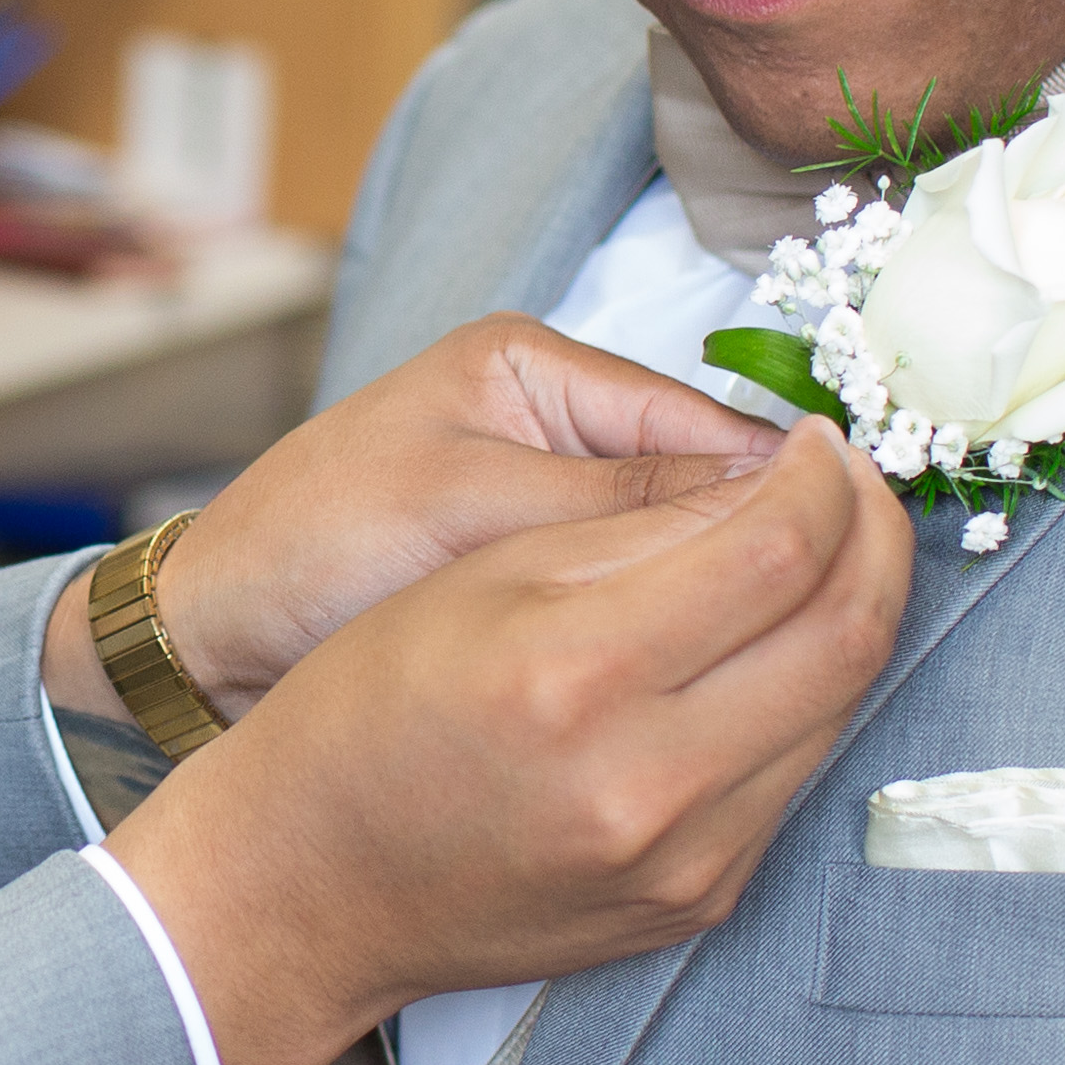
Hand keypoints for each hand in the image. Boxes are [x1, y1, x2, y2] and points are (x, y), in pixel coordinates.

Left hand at [38, 315, 777, 722]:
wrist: (204, 643)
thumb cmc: (313, 549)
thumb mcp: (464, 514)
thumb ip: (613, 505)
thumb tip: (773, 504)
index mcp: (538, 370)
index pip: (707, 429)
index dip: (784, 499)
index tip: (859, 558)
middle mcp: (557, 426)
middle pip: (708, 492)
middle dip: (760, 554)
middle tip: (826, 632)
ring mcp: (548, 509)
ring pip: (678, 559)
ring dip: (715, 607)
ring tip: (766, 669)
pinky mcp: (533, 589)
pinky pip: (634, 608)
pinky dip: (669, 644)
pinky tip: (702, 694)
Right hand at [106, 420, 909, 1064]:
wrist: (309, 884)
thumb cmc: (364, 713)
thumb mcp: (480, 574)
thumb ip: (635, 524)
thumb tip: (774, 481)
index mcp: (574, 674)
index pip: (777, 550)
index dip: (828, 477)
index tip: (820, 443)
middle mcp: (645, 782)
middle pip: (846, 634)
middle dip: (875, 536)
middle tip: (855, 484)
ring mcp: (684, 859)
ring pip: (843, 709)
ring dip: (854, 613)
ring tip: (825, 553)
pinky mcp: (699, 900)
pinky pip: (798, 777)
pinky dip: (806, 697)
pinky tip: (771, 651)